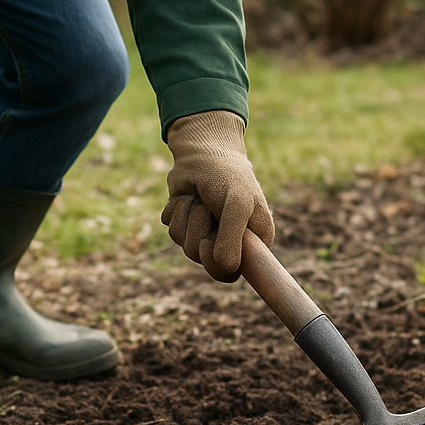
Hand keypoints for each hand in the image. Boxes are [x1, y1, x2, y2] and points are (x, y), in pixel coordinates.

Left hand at [162, 110, 274, 281]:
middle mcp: (230, 242)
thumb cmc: (227, 176)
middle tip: (206, 211)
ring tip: (199, 199)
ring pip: (184, 246)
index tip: (209, 243)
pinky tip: (187, 197)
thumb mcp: (236, 205)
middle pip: (203, 261)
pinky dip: (176, 211)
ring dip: (187, 217)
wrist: (203, 151)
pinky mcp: (186, 225)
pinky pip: (172, 232)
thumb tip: (225, 269)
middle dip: (198, 232)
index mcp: (252, 242)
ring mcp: (207, 234)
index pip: (231, 273)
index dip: (218, 264)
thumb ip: (231, 240)